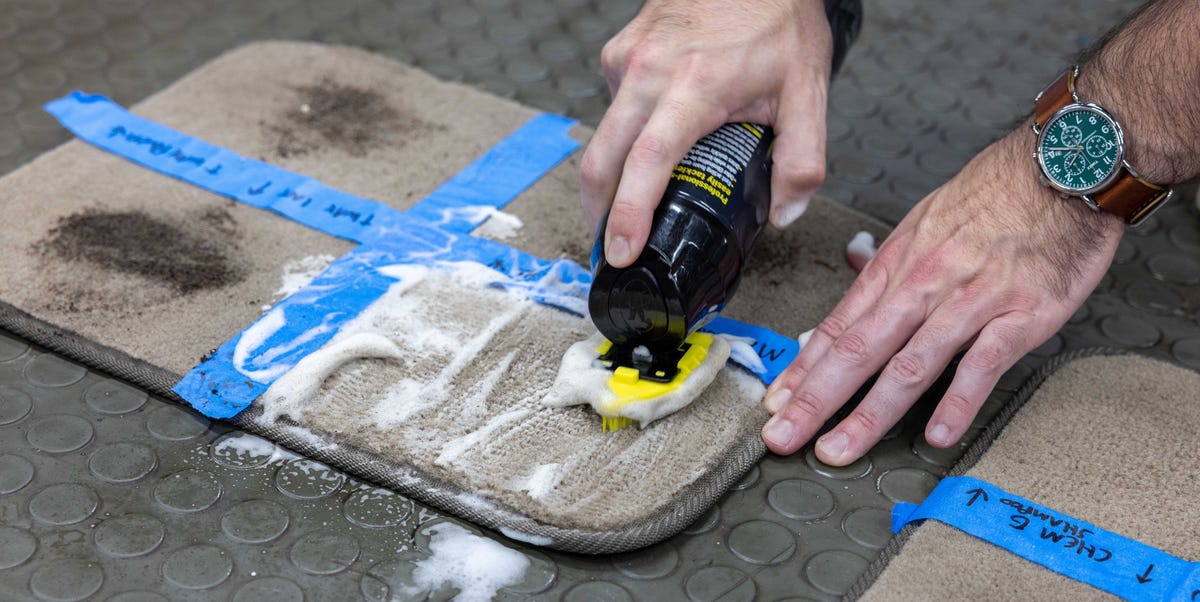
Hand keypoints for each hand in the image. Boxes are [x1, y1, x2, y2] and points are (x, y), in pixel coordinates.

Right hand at [580, 0, 833, 267]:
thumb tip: (785, 214)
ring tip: (632, 203)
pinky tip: (650, 135)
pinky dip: (623, 133)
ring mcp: (627, 59)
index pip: (648, 162)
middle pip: (602, 159)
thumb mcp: (806, 91)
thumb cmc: (777, 18)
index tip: (620, 250)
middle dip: (600, 213)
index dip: (629, 213)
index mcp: (695, 87)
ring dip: (609, 176)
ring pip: (602, 135)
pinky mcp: (617, 51)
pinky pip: (611, 106)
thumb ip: (802, 160)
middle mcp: (649, 71)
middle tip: (611, 250)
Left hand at [761, 128, 1123, 464]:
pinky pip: (982, 365)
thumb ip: (894, 260)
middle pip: (858, 350)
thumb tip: (854, 270)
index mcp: (899, 265)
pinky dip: (958, 402)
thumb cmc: (997, 194)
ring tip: (839, 449)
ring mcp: (970, 303)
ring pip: (909, 365)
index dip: (804, 368)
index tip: (776, 401)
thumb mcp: (926, 218)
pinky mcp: (1020, 316)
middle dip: (815, 399)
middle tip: (782, 436)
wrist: (1063, 165)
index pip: (839, 326)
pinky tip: (936, 435)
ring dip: (868, 414)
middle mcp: (924, 286)